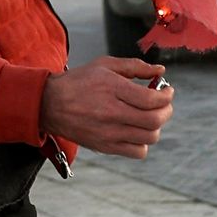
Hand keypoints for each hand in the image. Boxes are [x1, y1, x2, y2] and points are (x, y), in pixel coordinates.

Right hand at [40, 55, 175, 158]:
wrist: (50, 105)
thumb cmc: (79, 82)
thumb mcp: (104, 65)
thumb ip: (135, 66)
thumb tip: (160, 72)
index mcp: (112, 89)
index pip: (152, 99)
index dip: (166, 96)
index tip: (167, 91)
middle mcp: (111, 113)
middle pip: (155, 120)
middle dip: (166, 111)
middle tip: (164, 104)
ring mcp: (109, 133)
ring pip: (150, 137)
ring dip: (156, 126)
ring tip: (149, 116)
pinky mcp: (105, 147)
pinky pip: (138, 152)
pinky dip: (144, 142)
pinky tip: (136, 130)